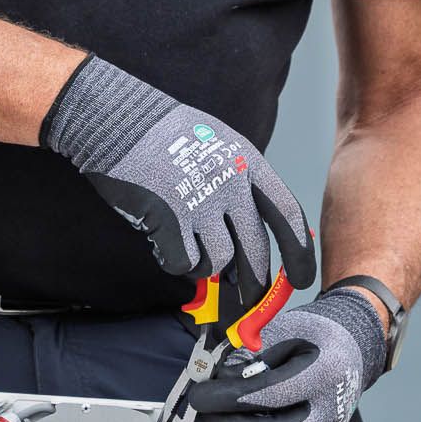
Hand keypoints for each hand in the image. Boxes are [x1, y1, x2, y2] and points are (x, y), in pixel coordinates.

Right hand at [41, 55, 314, 305]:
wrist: (119, 119)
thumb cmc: (165, 136)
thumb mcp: (217, 147)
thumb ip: (236, 189)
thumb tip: (245, 245)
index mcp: (247, 164)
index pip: (287, 216)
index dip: (299, 253)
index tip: (301, 280)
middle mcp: (230, 183)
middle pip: (255, 251)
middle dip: (254, 286)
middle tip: (248, 302)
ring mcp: (201, 200)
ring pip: (218, 262)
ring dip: (203, 267)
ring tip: (187, 252)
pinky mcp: (169, 217)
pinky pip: (183, 262)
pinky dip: (174, 261)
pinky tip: (161, 246)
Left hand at [185, 286, 386, 421]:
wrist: (349, 352)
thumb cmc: (313, 336)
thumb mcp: (282, 329)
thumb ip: (248, 354)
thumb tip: (214, 380)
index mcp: (325, 372)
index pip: (271, 394)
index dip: (229, 397)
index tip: (201, 393)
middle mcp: (331, 412)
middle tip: (202, 408)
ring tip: (218, 413)